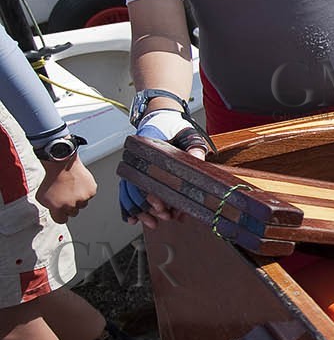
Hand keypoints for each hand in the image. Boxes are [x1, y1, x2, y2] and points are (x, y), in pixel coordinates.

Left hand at [36, 156, 95, 223]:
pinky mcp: (91, 191)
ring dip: (78, 199)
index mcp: (58, 208)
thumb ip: (50, 207)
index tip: (60, 211)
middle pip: (73, 213)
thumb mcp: (42, 196)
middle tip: (65, 196)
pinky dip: (85, 191)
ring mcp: (83, 198)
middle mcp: (72, 205)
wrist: (62, 164)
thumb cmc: (51, 178)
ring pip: (83, 204)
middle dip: (69, 206)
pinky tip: (78, 184)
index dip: (60, 215)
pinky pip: (89, 196)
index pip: (61, 220)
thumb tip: (56, 212)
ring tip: (72, 188)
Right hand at [119, 109, 212, 228]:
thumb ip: (193, 146)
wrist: (161, 116)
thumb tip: (199, 159)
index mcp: (145, 150)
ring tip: (152, 223)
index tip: (162, 208)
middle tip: (164, 217)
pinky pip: (128, 190)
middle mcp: (136, 160)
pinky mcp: (136, 171)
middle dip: (149, 207)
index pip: (145, 178)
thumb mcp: (187, 133)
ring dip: (140, 210)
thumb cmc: (173, 125)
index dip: (152, 196)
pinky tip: (132, 219)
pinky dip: (129, 205)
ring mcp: (134, 166)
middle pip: (136, 189)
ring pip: (130, 193)